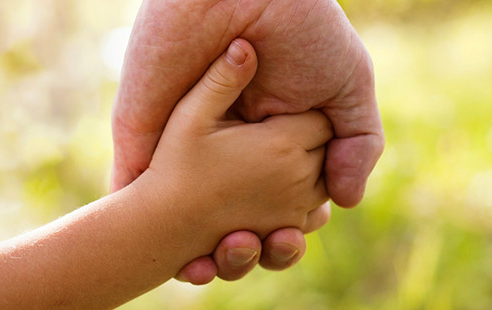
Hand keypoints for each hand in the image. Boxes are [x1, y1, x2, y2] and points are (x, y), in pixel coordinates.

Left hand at [111, 0, 383, 283]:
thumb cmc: (305, 31)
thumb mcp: (349, 87)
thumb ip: (357, 143)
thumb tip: (345, 202)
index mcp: (277, 144)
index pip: (282, 205)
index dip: (290, 230)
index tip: (294, 234)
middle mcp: (233, 152)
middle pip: (239, 222)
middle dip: (254, 249)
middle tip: (267, 246)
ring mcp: (187, 149)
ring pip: (190, 223)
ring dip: (209, 255)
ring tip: (225, 256)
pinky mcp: (145, 141)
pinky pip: (139, 197)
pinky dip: (153, 237)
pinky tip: (182, 263)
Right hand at [131, 39, 330, 242]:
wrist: (162, 225)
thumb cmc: (173, 166)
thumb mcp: (191, 115)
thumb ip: (222, 79)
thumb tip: (243, 44)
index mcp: (282, 145)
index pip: (322, 121)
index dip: (303, 113)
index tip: (275, 112)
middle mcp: (298, 180)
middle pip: (329, 150)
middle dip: (310, 139)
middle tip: (273, 132)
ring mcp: (295, 211)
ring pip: (327, 183)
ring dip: (312, 171)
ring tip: (275, 161)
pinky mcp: (286, 232)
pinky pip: (315, 215)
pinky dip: (306, 205)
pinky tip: (277, 192)